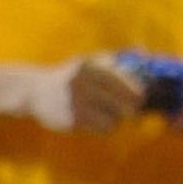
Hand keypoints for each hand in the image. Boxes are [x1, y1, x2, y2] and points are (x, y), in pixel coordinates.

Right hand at [20, 55, 146, 133]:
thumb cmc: (73, 75)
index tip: (141, 97)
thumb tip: (145, 54)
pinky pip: (103, 129)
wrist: (36, 91)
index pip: (130, 85)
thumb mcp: (93, 61)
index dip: (140, 94)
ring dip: (116, 118)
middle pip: (128, 105)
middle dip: (133, 109)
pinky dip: (104, 126)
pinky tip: (95, 119)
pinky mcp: (72, 121)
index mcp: (94, 66)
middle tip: (132, 110)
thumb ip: (120, 58)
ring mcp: (78, 104)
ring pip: (116, 120)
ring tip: (107, 112)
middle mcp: (86, 83)